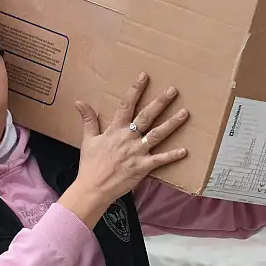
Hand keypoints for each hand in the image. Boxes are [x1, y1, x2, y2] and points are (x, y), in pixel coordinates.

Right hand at [59, 73, 189, 227]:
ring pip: (157, 134)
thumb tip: (80, 102)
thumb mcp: (88, 140)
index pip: (126, 105)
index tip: (144, 76)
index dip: (136, 90)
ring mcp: (137, 152)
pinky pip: (160, 160)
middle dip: (160, 102)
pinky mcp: (142, 167)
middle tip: (173, 90)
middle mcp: (128, 138)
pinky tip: (184, 150)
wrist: (93, 188)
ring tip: (185, 113)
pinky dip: (172, 156)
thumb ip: (88, 120)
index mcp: (115, 130)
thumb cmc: (90, 165)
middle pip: (146, 116)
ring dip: (172, 123)